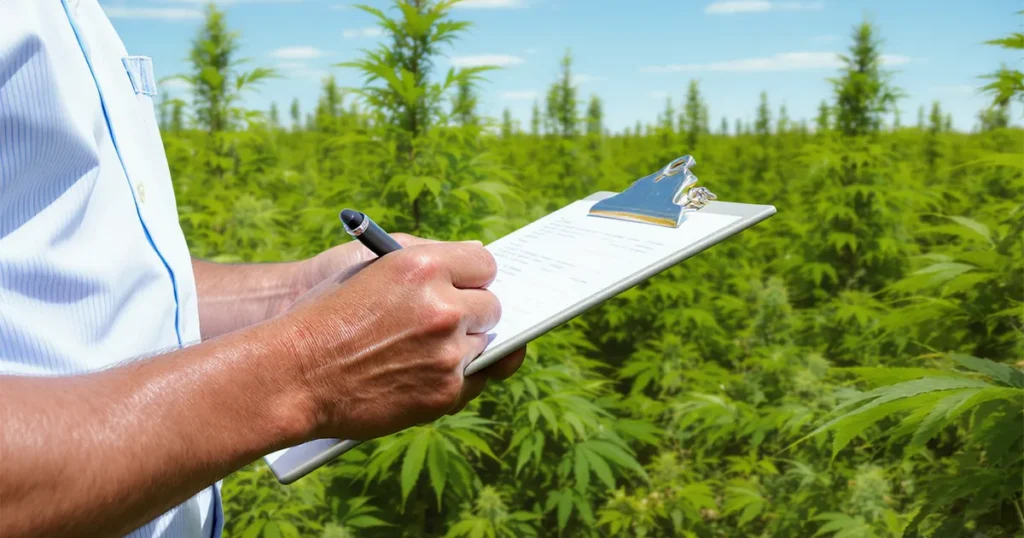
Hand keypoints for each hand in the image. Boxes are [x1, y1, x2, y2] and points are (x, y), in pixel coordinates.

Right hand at [276, 241, 525, 440]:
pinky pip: (476, 380)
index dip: (473, 275)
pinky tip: (427, 374)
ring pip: (485, 344)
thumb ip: (424, 258)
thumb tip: (475, 253)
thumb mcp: (368, 268)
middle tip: (444, 322)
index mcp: (423, 267)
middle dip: (471, 312)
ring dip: (463, 347)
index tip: (467, 285)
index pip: (484, 263)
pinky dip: (457, 378)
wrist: (291, 376)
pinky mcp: (446, 392)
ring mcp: (448, 353)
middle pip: (490, 305)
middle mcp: (443, 307)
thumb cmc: (322, 317)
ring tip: (422, 351)